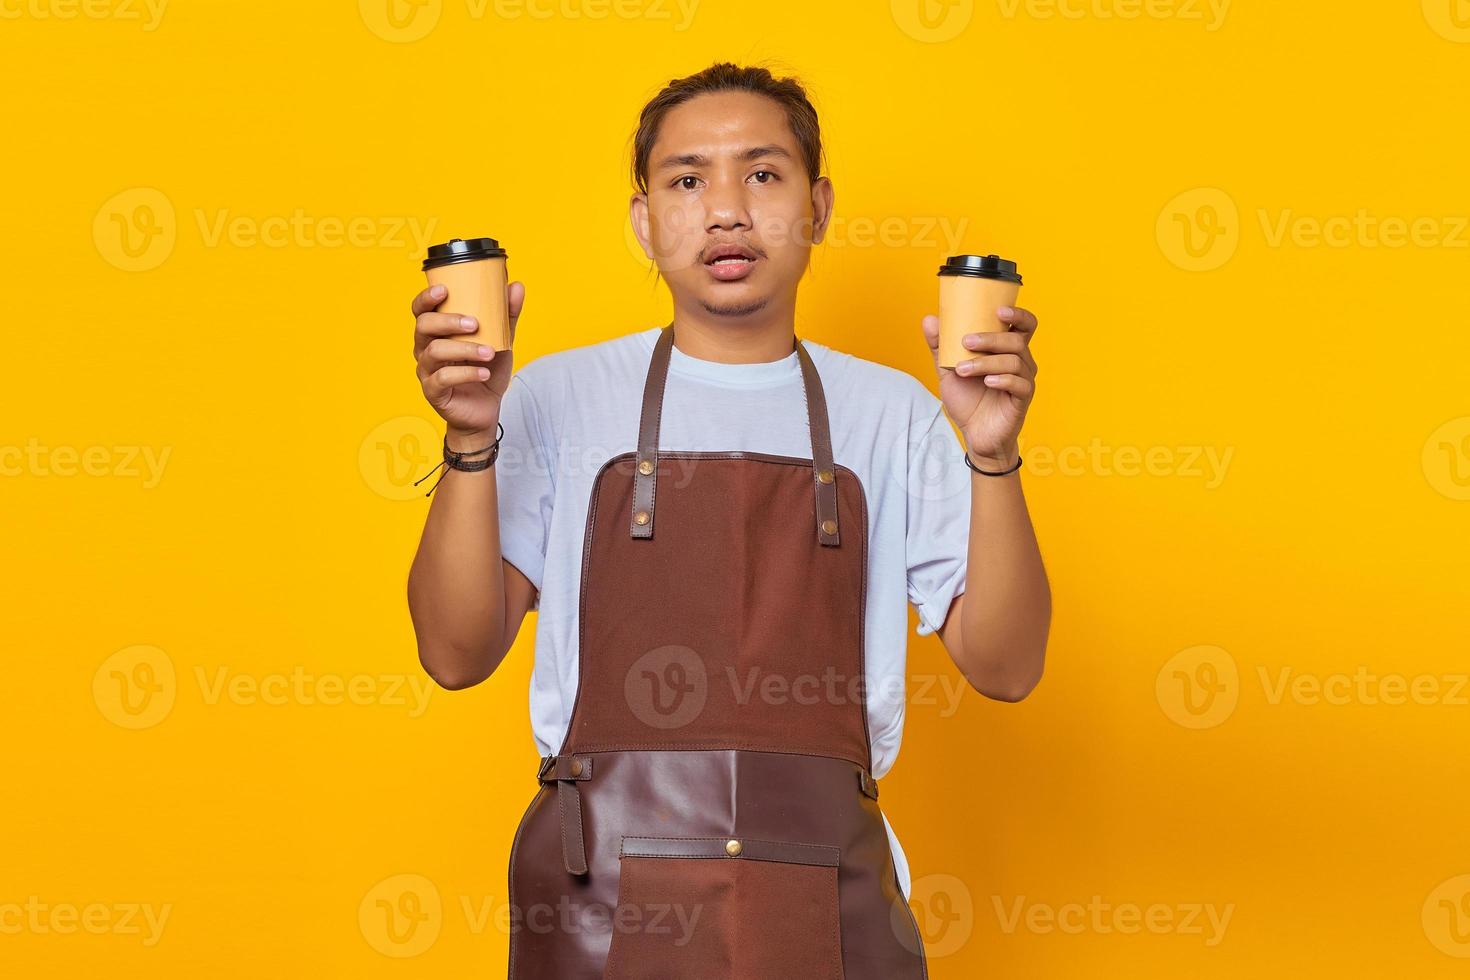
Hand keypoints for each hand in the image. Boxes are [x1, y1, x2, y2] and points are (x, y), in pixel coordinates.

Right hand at [411, 281, 524, 445]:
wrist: (487, 409)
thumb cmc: (487, 370)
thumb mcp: (501, 340)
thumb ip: (507, 315)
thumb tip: (516, 286)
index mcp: (437, 332)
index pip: (421, 310)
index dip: (426, 298)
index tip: (444, 290)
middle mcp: (426, 349)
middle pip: (423, 327)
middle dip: (448, 321)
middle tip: (474, 323)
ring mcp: (427, 371)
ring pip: (435, 352)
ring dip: (464, 349)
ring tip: (489, 352)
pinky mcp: (433, 392)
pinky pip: (442, 379)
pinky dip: (466, 373)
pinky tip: (484, 373)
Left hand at [921, 306, 1038, 468]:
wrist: (975, 435)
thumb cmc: (968, 400)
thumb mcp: (948, 371)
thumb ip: (940, 346)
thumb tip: (930, 319)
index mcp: (1007, 351)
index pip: (1023, 326)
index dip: (1018, 314)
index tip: (999, 310)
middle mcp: (1020, 362)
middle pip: (1016, 340)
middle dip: (990, 338)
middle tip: (965, 342)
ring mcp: (1023, 381)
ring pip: (1015, 361)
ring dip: (986, 362)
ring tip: (963, 370)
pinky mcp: (1022, 400)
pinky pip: (1020, 384)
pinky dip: (1002, 379)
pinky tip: (987, 381)